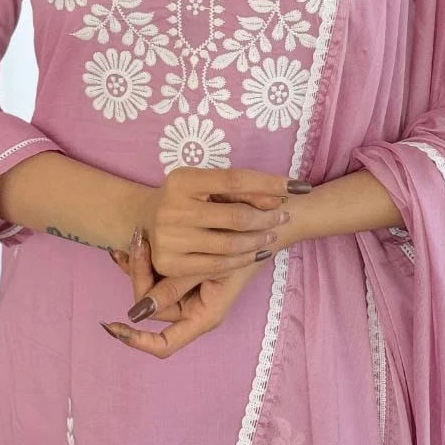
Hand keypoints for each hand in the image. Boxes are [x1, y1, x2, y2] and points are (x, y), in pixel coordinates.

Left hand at [102, 227, 264, 358]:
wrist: (270, 220)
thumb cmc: (249, 245)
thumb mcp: (211, 265)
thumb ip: (176, 286)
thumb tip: (138, 311)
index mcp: (204, 316)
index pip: (165, 343)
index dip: (138, 341)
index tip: (113, 327)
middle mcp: (194, 307)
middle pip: (153, 307)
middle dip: (137, 277)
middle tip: (130, 248)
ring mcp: (190, 289)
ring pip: (154, 287)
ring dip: (139, 265)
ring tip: (132, 239)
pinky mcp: (187, 270)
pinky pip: (161, 271)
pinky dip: (149, 257)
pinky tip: (139, 238)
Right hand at [133, 167, 303, 278]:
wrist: (145, 221)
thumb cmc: (185, 199)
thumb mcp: (206, 184)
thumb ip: (240, 190)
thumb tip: (278, 200)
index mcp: (182, 180)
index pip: (235, 180)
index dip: (270, 183)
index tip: (300, 186)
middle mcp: (172, 208)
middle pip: (237, 216)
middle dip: (268, 217)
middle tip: (284, 216)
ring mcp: (169, 239)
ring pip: (231, 244)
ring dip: (260, 240)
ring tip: (271, 235)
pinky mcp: (170, 264)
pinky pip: (218, 265)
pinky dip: (243, 259)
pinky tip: (255, 252)